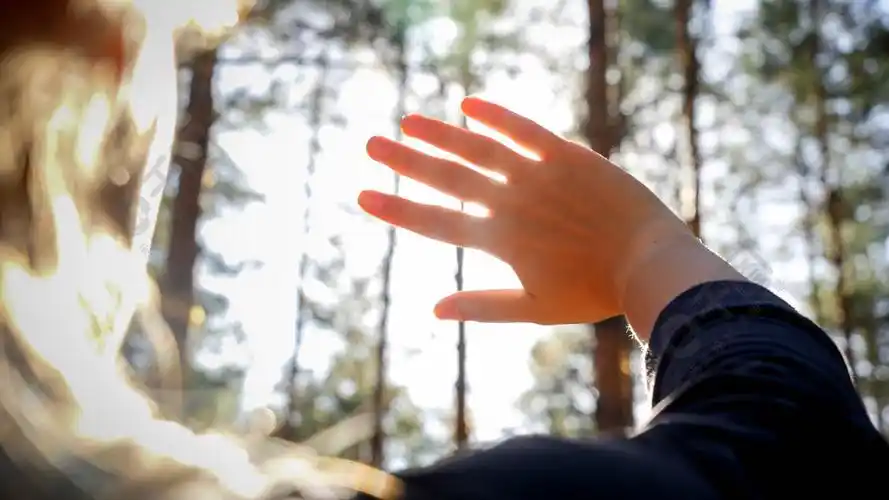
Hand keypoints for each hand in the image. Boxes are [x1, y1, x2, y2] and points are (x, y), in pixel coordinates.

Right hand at [358, 97, 695, 324]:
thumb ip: (481, 307)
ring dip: (440, 134)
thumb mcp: (534, 309)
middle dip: (404, 162)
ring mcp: (538, 175)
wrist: (649, 263)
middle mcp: (511, 202)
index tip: (363, 194)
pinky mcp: (567, 155)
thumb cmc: (593, 293)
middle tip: (371, 144)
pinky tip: (468, 104)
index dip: (397, 209)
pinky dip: (496, 116)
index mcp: (500, 240)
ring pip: (478, 148)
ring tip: (408, 122)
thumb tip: (433, 309)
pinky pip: (525, 129)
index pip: (436, 222)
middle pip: (447, 177)